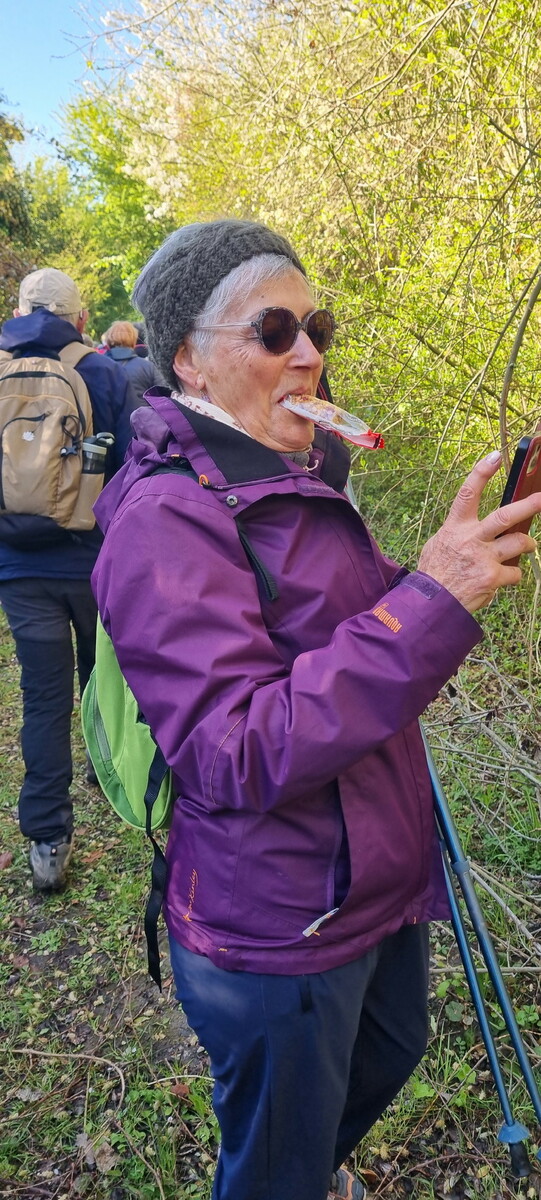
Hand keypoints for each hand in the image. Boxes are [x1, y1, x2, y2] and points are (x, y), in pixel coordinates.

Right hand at [417, 451, 540, 612]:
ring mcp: (484, 559)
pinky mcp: (493, 578)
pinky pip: (515, 572)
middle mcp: (471, 539)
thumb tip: (476, 525)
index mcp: (456, 527)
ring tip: (527, 545)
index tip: (496, 456)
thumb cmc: (436, 572)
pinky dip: (512, 575)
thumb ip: (460, 531)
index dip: (482, 473)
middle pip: (505, 517)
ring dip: (528, 544)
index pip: (468, 493)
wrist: (433, 604)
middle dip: (529, 506)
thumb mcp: (440, 543)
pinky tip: (501, 579)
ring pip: (520, 543)